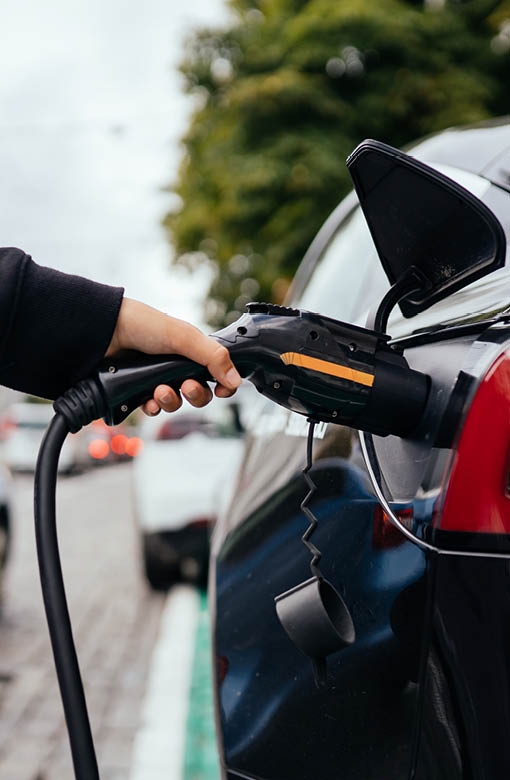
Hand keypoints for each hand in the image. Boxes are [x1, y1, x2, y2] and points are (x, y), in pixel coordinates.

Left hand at [106, 298, 240, 415]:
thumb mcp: (184, 338)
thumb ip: (213, 357)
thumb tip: (236, 380)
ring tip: (159, 390)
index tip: (222, 390)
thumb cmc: (142, 325)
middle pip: (199, 394)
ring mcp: (157, 380)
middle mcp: (177, 367)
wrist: (103, 332)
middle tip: (185, 386)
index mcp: (192, 352)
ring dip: (171, 401)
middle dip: (195, 395)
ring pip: (176, 403)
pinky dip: (152, 407)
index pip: (217, 374)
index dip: (223, 386)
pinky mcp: (138, 391)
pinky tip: (147, 400)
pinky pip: (153, 409)